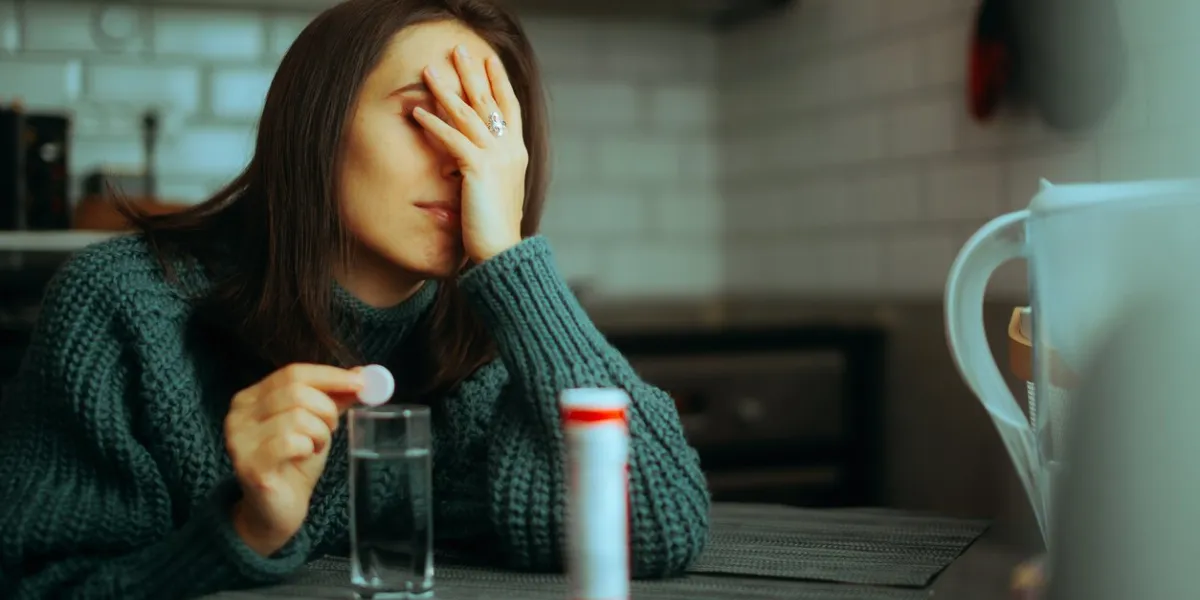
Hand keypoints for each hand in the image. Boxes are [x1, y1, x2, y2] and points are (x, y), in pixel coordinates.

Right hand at [225, 363, 363, 555]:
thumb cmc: (294, 464)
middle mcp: (238, 415)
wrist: (277, 510)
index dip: (329, 376)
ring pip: (297, 416)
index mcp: (251, 398)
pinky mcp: (249, 465)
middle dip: (326, 409)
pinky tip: (304, 457)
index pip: (292, 373)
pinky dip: (308, 447)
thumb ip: (333, 399)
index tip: (360, 382)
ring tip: (315, 446)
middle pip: (296, 391)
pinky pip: (291, 442)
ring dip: (319, 432)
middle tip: (332, 427)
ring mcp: (240, 440)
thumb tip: (360, 374)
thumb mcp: (316, 424)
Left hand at [413, 44, 526, 263]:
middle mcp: (510, 150)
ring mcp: (497, 158)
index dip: (499, 82)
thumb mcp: (497, 192)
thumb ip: (490, 171)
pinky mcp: (479, 170)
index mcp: (517, 154)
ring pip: (468, 114)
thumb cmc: (496, 229)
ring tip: (429, 71)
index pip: (509, 108)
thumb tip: (475, 163)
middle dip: (473, 73)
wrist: (503, 252)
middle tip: (459, 50)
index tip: (489, 61)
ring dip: (446, 90)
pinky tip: (417, 112)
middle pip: (489, 101)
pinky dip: (434, 124)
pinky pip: (453, 139)